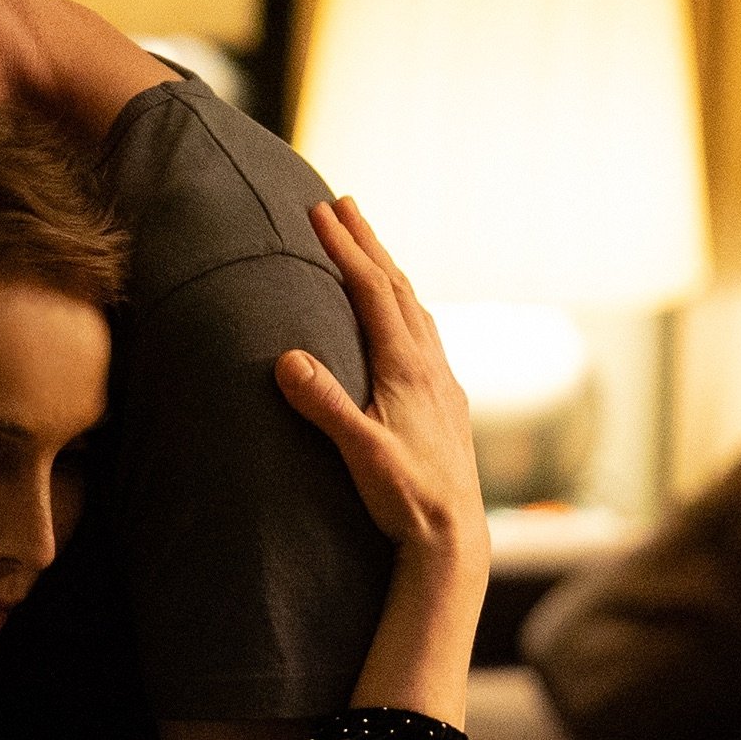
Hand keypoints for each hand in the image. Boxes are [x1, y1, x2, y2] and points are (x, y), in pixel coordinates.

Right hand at [277, 197, 485, 568]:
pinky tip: (403, 317)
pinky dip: (404, 306)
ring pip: (414, 308)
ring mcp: (441, 382)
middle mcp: (429, 366)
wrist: (453, 537)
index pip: (372, 292)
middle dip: (367, 242)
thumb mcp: (359, 453)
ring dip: (387, 270)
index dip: (345, 249)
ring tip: (368, 245)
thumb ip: (324, 404)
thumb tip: (287, 358)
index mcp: (406, 368)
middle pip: (396, 287)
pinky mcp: (445, 402)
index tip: (321, 212)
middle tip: (343, 202)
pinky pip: (423, 334)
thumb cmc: (405, 499)